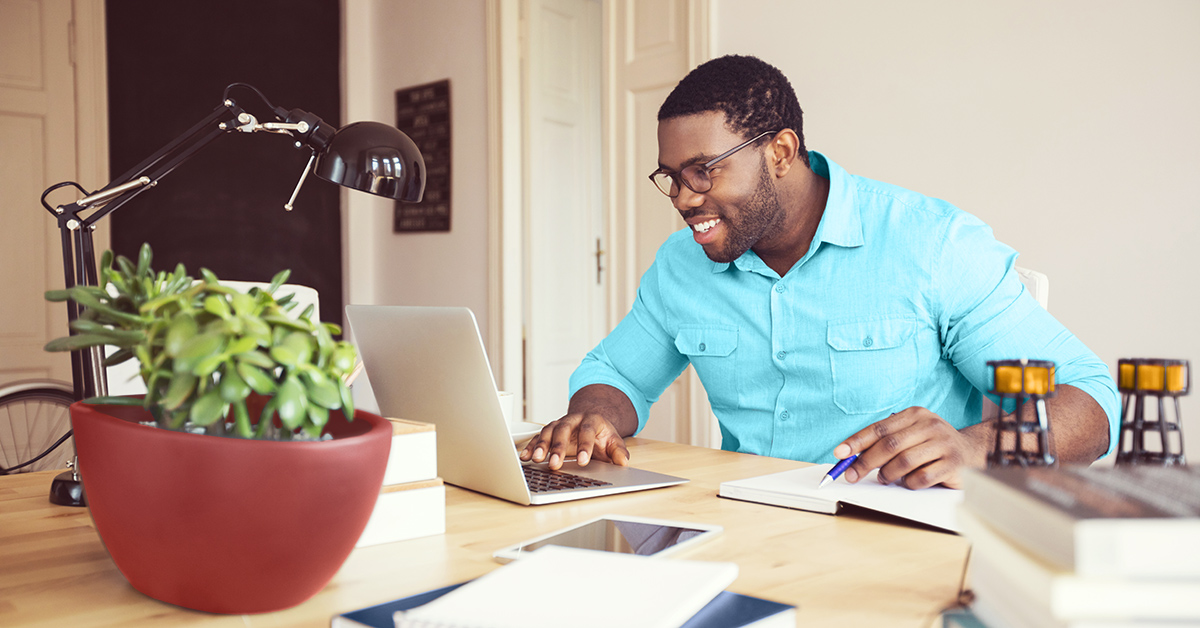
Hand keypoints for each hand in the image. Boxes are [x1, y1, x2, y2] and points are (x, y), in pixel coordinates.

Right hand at [519, 411, 629, 470]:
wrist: (591, 423)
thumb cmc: (601, 436)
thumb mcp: (614, 442)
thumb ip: (618, 452)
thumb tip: (623, 462)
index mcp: (591, 420)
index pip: (587, 431)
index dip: (584, 446)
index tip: (583, 461)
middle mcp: (573, 419)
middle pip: (563, 430)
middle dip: (558, 447)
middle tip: (554, 463)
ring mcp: (559, 424)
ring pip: (548, 431)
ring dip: (541, 446)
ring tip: (536, 459)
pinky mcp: (549, 432)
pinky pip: (537, 438)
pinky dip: (531, 447)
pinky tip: (525, 457)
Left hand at [833, 407, 989, 488]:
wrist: (970, 451)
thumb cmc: (931, 444)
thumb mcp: (909, 434)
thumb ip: (885, 441)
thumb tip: (852, 456)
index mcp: (915, 414)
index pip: (879, 428)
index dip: (857, 442)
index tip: (840, 454)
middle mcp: (930, 425)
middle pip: (889, 445)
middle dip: (865, 462)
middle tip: (852, 475)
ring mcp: (943, 444)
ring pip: (904, 462)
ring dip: (888, 474)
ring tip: (884, 478)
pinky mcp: (953, 464)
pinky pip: (921, 478)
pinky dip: (909, 483)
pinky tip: (908, 482)